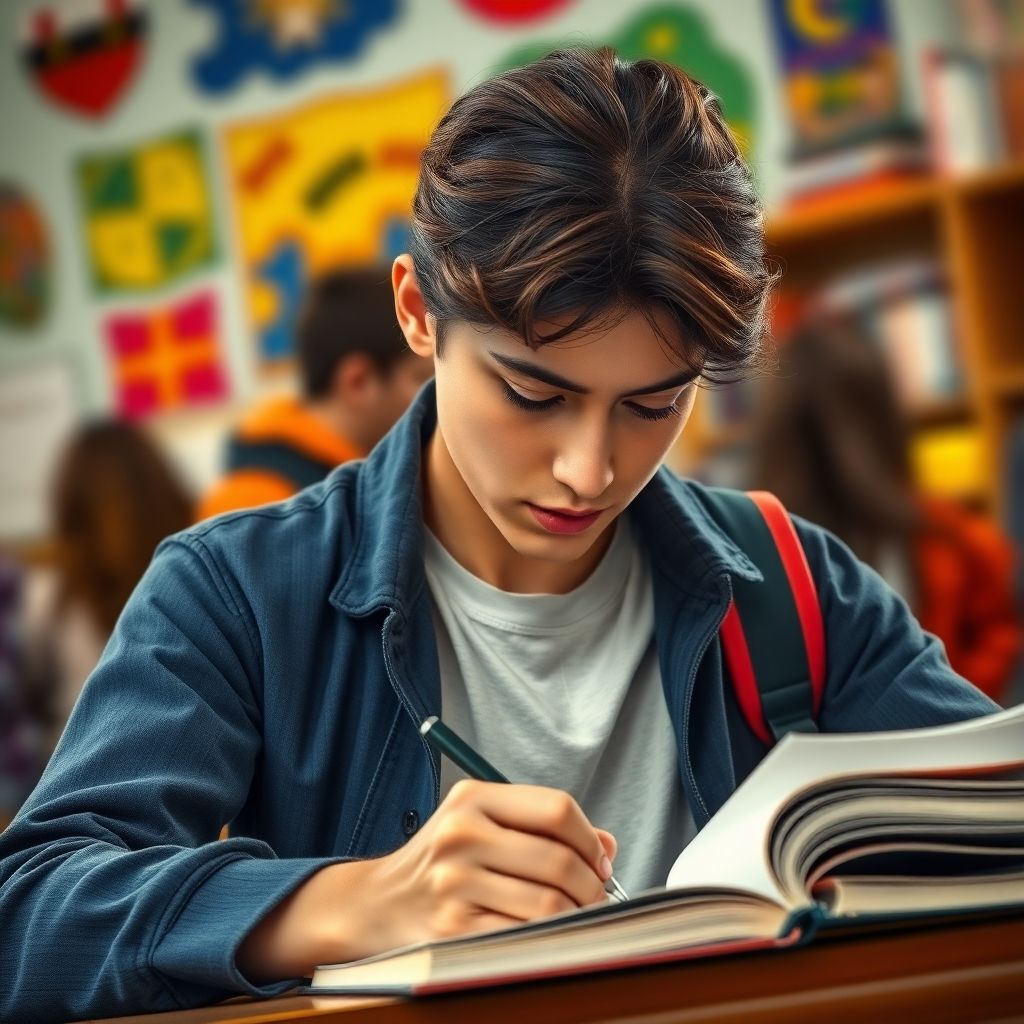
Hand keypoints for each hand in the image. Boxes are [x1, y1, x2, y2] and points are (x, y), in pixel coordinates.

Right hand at [356, 780, 617, 949]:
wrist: (379, 903)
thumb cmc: (444, 861)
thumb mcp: (483, 823)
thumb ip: (543, 827)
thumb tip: (607, 845)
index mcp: (473, 798)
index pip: (556, 808)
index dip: (589, 837)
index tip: (599, 859)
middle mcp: (461, 834)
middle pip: (558, 859)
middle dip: (591, 884)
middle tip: (595, 896)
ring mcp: (454, 883)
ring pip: (548, 903)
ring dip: (575, 915)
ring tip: (574, 915)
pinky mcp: (452, 929)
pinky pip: (524, 936)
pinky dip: (546, 938)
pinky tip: (543, 934)